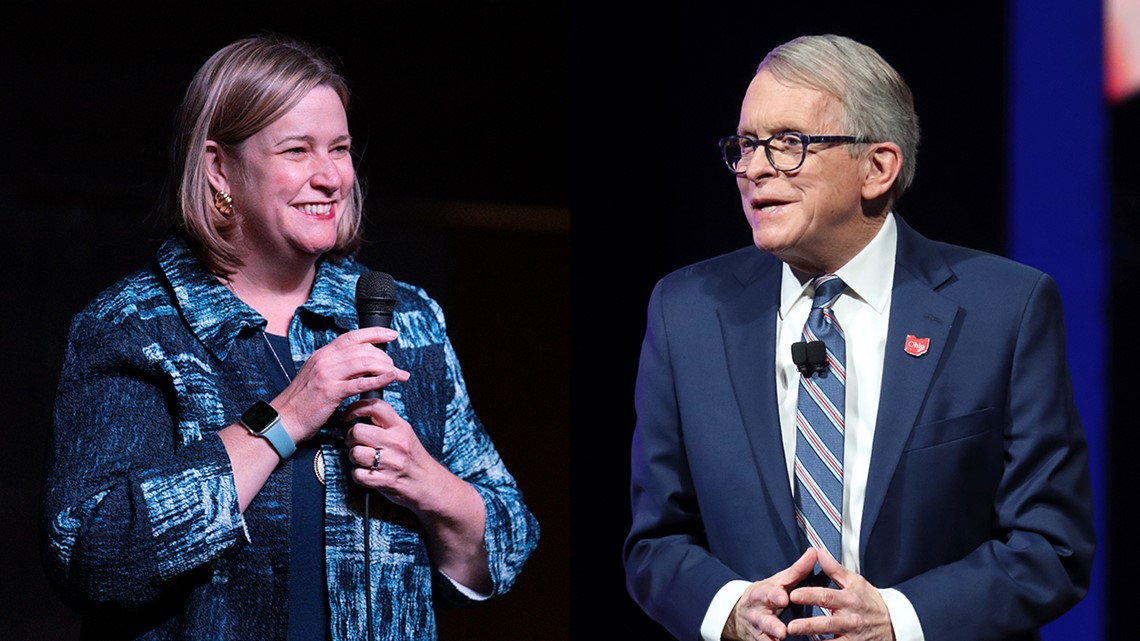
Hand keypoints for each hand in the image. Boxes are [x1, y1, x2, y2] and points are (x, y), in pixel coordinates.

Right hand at [273, 327, 409, 441]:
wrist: (284, 419)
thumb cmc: (302, 402)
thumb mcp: (316, 375)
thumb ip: (335, 366)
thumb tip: (358, 363)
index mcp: (322, 354)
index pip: (352, 336)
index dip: (375, 333)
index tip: (391, 335)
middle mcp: (325, 360)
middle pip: (363, 349)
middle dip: (384, 356)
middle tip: (394, 366)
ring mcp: (328, 375)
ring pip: (365, 362)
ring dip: (386, 367)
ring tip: (398, 374)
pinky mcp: (331, 392)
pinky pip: (361, 382)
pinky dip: (380, 379)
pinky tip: (392, 378)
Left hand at [342, 399, 450, 509]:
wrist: (428, 483)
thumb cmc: (412, 458)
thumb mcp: (405, 434)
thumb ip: (385, 424)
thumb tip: (359, 413)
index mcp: (400, 427)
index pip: (375, 407)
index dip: (356, 408)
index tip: (347, 415)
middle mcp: (396, 443)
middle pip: (357, 431)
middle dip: (351, 438)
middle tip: (356, 442)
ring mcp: (391, 462)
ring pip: (355, 453)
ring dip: (354, 458)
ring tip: (364, 459)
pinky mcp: (385, 481)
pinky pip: (357, 474)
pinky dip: (359, 475)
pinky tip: (368, 472)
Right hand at [723, 548, 818, 640]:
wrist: (744, 612)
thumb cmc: (768, 594)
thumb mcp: (780, 581)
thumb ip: (797, 570)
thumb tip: (814, 552)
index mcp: (764, 592)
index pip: (769, 592)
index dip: (775, 595)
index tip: (783, 598)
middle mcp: (758, 611)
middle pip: (763, 617)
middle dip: (771, 623)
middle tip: (782, 629)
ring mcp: (758, 627)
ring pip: (764, 634)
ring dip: (772, 637)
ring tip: (782, 638)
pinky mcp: (760, 639)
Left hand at [787, 548, 893, 640]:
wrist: (894, 624)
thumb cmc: (872, 601)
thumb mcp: (856, 582)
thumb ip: (835, 569)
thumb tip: (819, 552)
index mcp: (849, 599)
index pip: (826, 596)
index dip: (809, 596)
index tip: (794, 595)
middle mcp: (850, 619)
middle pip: (826, 623)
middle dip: (807, 625)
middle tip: (790, 625)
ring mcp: (852, 636)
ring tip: (796, 637)